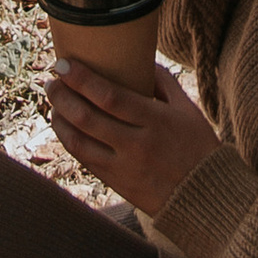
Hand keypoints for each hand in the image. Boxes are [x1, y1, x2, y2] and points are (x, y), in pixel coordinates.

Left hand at [47, 51, 219, 218]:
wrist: (205, 198)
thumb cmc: (199, 148)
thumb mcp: (188, 110)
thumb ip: (164, 83)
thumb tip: (142, 59)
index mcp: (155, 122)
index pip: (109, 96)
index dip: (81, 78)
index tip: (63, 64)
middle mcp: (136, 145)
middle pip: (87, 117)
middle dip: (62, 96)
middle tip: (51, 81)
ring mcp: (123, 167)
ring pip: (79, 141)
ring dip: (59, 119)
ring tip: (53, 103)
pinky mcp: (116, 183)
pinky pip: (84, 160)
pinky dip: (69, 141)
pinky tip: (64, 127)